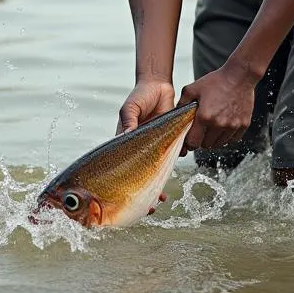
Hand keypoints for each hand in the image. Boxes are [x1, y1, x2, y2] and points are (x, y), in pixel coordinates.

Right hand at [118, 80, 174, 214]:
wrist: (159, 86)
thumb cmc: (140, 96)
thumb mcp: (130, 107)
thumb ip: (129, 120)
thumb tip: (126, 134)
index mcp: (126, 140)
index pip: (122, 165)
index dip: (123, 181)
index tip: (125, 195)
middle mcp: (139, 146)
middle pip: (139, 173)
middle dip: (143, 191)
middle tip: (148, 205)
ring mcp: (154, 145)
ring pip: (155, 170)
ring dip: (157, 184)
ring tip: (160, 198)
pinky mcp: (169, 140)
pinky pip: (171, 157)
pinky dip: (171, 166)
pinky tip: (171, 176)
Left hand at [179, 64, 254, 151]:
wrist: (239, 76)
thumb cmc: (216, 81)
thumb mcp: (192, 89)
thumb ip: (181, 103)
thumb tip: (175, 115)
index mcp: (204, 117)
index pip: (193, 143)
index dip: (189, 142)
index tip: (189, 138)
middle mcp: (219, 124)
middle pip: (206, 145)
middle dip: (201, 140)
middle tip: (200, 130)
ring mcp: (233, 126)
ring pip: (219, 144)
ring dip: (213, 139)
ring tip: (211, 127)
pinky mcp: (243, 125)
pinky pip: (232, 140)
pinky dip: (226, 137)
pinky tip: (222, 126)